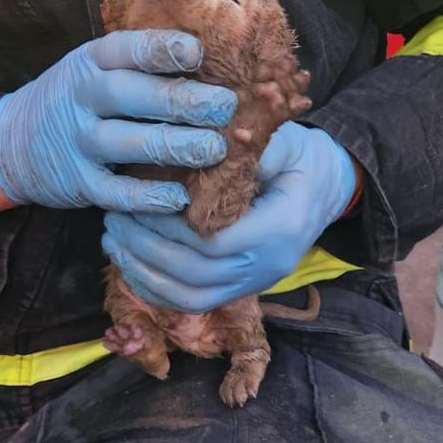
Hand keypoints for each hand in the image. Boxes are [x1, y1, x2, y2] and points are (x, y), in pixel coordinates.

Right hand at [0, 30, 236, 212]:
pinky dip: (146, 196)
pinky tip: (179, 197)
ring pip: (125, 142)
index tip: (198, 54)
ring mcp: (77, 140)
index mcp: (91, 62)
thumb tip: (214, 59)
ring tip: (214, 149)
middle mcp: (82, 97)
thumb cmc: (78, 99)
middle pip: (130, 95)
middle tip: (225, 107)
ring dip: (173, 145)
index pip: (126, 49)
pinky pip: (114, 190)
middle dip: (181, 100)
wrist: (13, 143)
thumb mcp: (96, 68)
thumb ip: (140, 63)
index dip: (161, 49)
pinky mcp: (77, 182)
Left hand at [102, 122, 358, 311]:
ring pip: (190, 296)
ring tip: (114, 239)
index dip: (169, 227)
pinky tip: (130, 263)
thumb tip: (199, 139)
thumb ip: (246, 145)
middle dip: (146, 248)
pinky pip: (194, 303)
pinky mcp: (242, 289)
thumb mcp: (283, 142)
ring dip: (145, 272)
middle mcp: (269, 265)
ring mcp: (256, 282)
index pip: (214, 242)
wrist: (328, 188)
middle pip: (195, 273)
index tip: (138, 201)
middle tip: (115, 217)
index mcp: (281, 228)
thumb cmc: (302, 159)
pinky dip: (157, 289)